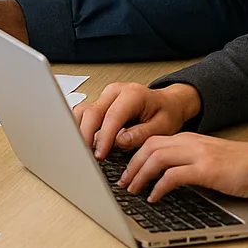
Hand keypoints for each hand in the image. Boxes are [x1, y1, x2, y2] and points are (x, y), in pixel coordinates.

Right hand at [73, 82, 201, 158]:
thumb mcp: (162, 127)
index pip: (112, 115)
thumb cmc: (167, 113)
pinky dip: (80, 127)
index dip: (104, 137)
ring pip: (83, 111)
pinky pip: (84, 113)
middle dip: (86, 135)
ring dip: (80, 131)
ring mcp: (106, 96)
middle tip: (86, 156)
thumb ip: (141, 134)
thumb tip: (120, 141)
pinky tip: (82, 141)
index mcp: (133, 94)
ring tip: (82, 150)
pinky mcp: (100, 103)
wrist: (168, 104)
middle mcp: (115, 91)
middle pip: (92, 111)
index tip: (100, 154)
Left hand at [119, 132, 247, 202]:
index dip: (134, 156)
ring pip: (156, 158)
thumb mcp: (206, 160)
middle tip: (123, 182)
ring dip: (140, 175)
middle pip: (149, 147)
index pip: (152, 141)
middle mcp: (190, 142)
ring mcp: (198, 154)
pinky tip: (154, 197)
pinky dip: (159, 187)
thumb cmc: (238, 167)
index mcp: (188, 139)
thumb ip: (186, 163)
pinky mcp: (206, 169)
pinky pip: (173, 176)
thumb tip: (163, 178)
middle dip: (131, 165)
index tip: (125, 171)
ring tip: (133, 190)